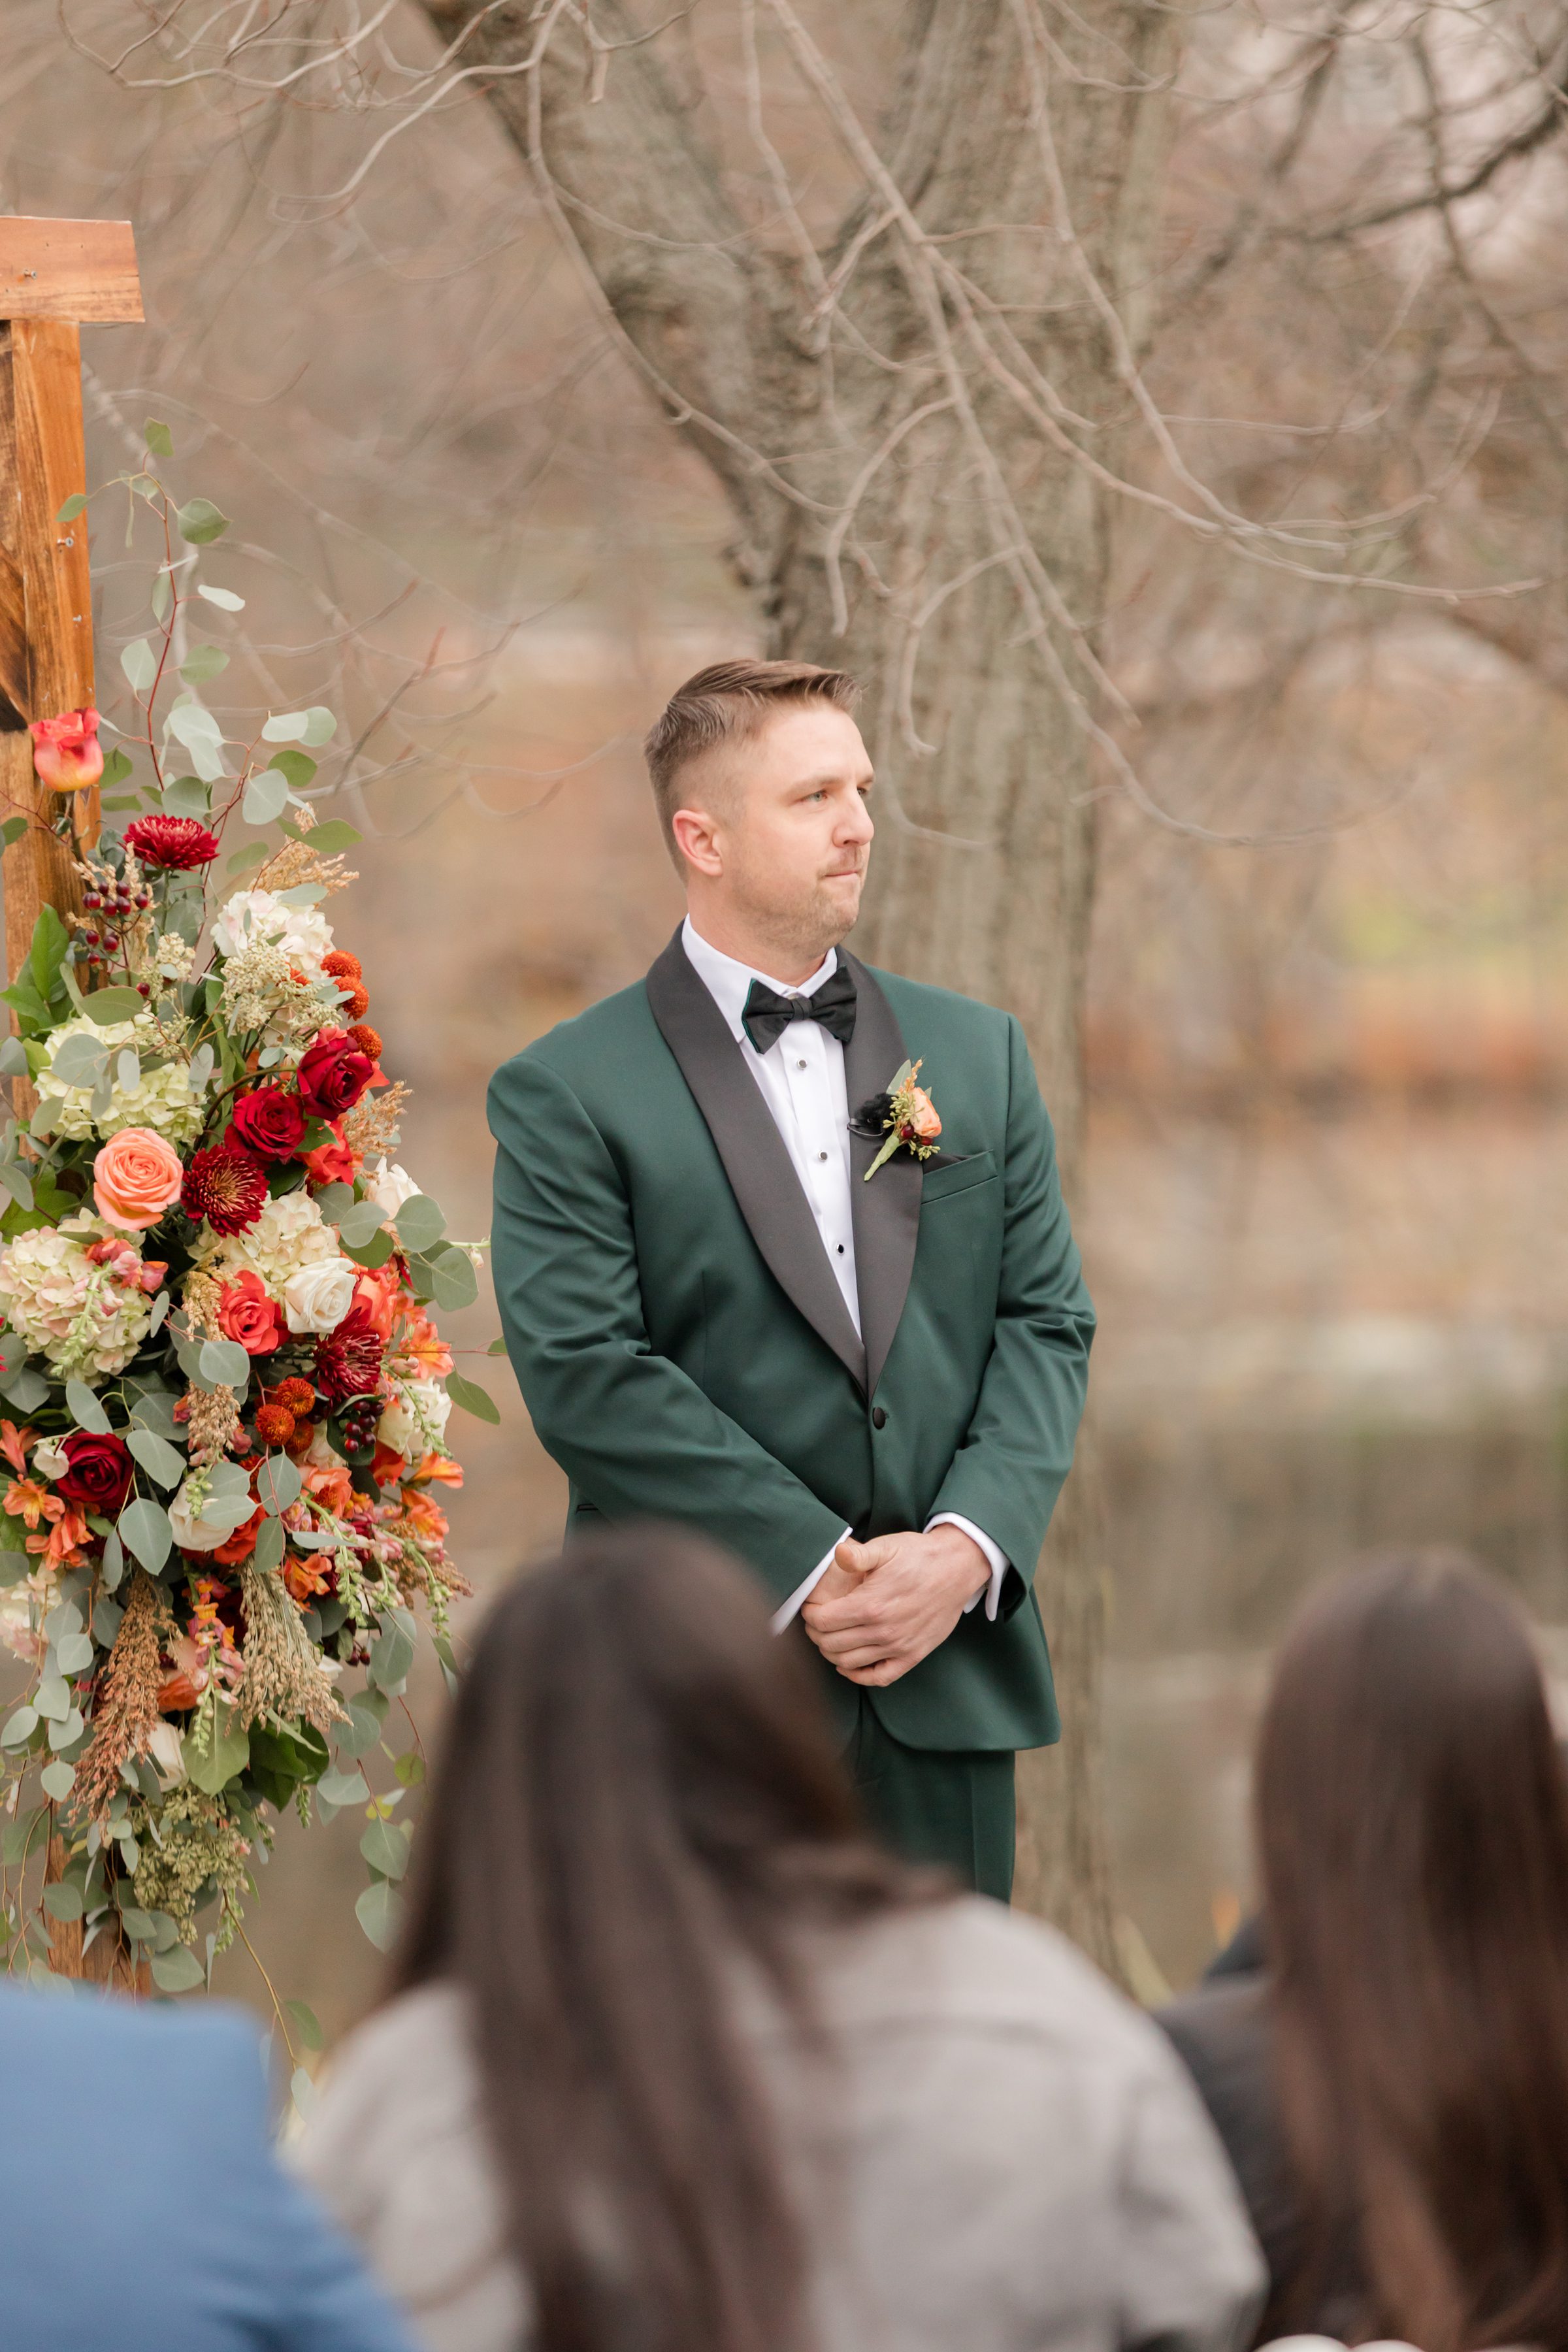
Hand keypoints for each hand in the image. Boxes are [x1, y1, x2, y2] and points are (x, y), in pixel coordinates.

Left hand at [800, 1526, 989, 1686]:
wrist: (957, 1568)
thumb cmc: (920, 1556)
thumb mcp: (887, 1547)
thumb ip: (858, 1554)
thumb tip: (838, 1555)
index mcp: (870, 1604)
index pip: (822, 1621)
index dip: (809, 1615)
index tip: (810, 1608)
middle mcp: (882, 1631)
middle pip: (830, 1644)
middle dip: (815, 1634)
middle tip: (815, 1623)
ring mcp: (898, 1646)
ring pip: (848, 1662)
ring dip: (831, 1652)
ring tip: (829, 1638)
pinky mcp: (912, 1655)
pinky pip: (879, 1677)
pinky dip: (859, 1675)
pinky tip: (849, 1664)